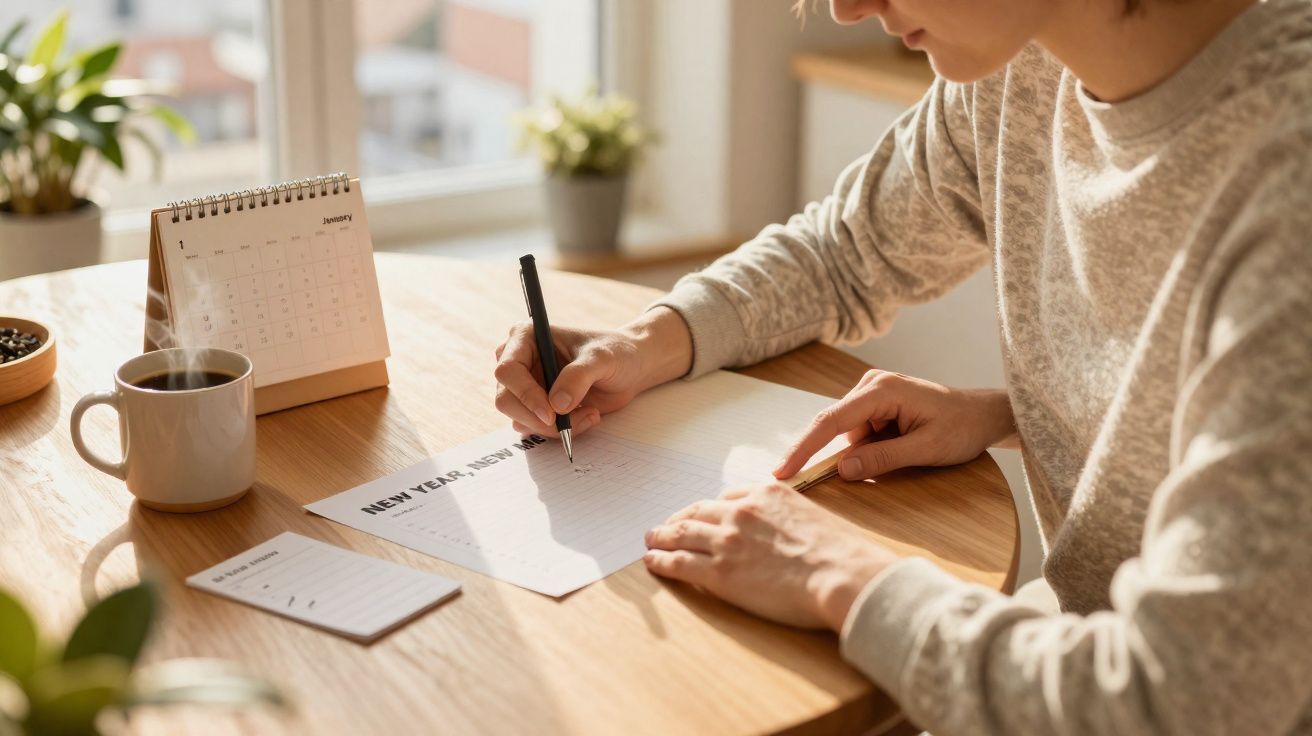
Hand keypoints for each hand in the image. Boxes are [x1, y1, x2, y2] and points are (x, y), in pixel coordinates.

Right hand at [493, 307, 692, 437]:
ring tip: (589, 413)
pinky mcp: (537, 406)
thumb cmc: (615, 352)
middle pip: (506, 399)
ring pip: (520, 418)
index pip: (507, 369)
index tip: (550, 413)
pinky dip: (560, 431)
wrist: (630, 368)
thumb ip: (579, 377)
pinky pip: (535, 428)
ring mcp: (527, 386)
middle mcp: (521, 361)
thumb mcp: (601, 358)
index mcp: (527, 337)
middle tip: (569, 424)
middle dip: (537, 418)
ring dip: (553, 427)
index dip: (525, 394)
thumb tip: (557, 404)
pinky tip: (585, 416)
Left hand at [644, 483, 897, 630]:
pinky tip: (652, 562)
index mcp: (767, 494)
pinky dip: (661, 560)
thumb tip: (788, 531)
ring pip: (681, 533)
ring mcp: (727, 540)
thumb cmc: (841, 553)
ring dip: (662, 536)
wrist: (842, 574)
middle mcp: (741, 511)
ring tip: (651, 541)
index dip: (710, 509)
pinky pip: (679, 562)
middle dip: (678, 518)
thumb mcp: (814, 518)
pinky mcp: (719, 571)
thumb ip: (791, 517)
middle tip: (665, 526)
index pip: (728, 497)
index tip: (702, 515)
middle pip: (698, 511)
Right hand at [773, 370, 1016, 481]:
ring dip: (862, 453)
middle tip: (844, 474)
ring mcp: (872, 393)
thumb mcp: (926, 449)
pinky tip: (898, 447)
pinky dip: (868, 449)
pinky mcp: (876, 405)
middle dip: (835, 455)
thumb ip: (882, 459)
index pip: (831, 422)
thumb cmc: (961, 428)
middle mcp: (871, 385)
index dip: (804, 448)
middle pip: (834, 426)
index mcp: (882, 390)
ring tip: (906, 451)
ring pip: (848, 434)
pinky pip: (859, 433)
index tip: (782, 472)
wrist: (983, 415)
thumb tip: (842, 470)